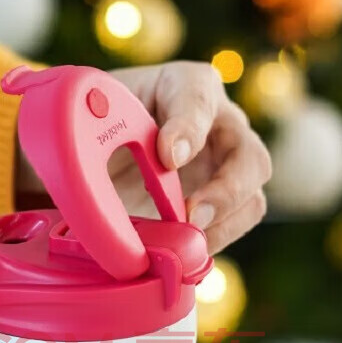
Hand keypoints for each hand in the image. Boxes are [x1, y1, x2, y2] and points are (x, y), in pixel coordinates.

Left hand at [17, 61, 270, 253]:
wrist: (89, 156)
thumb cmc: (94, 126)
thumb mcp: (89, 119)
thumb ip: (94, 135)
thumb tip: (91, 180)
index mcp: (185, 88)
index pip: (200, 99)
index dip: (189, 127)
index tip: (167, 155)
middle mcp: (219, 128)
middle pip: (251, 157)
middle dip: (227, 189)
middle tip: (191, 214)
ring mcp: (224, 172)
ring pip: (251, 200)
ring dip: (224, 226)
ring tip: (187, 241)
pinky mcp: (216, 209)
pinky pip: (230, 232)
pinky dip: (208, 246)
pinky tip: (180, 254)